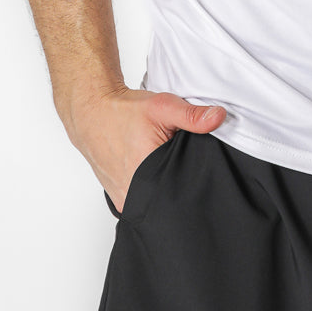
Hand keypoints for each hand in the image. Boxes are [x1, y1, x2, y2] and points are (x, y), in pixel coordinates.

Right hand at [67, 86, 227, 213]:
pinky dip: (153, 190)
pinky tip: (155, 173)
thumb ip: (192, 115)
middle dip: (182, 185)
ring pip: (157, 204)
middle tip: (183, 163)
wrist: (92, 114)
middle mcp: (133, 196)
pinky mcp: (121, 200)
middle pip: (170, 201)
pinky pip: (144, 202)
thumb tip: (219, 117)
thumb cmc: (123, 112)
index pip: (183, 194)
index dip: (197, 183)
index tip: (201, 170)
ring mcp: (125, 201)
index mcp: (146, 179)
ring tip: (168, 167)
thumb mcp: (162, 107)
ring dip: (166, 189)